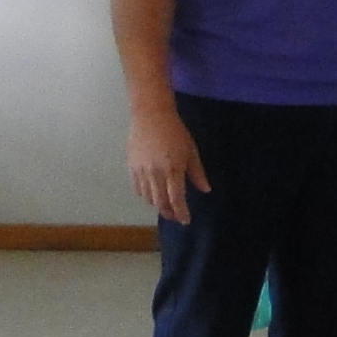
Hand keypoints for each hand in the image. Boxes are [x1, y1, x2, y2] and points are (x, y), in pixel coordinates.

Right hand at [128, 102, 209, 226]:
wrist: (151, 115)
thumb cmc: (175, 132)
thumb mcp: (191, 151)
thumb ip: (197, 173)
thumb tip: (206, 190)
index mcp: (173, 169)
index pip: (176, 199)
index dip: (181, 212)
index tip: (186, 220)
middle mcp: (155, 173)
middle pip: (160, 202)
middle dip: (169, 213)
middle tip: (176, 216)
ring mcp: (141, 171)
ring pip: (148, 198)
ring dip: (157, 204)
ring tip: (165, 204)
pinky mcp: (131, 167)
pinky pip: (137, 188)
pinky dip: (145, 195)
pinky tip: (152, 193)